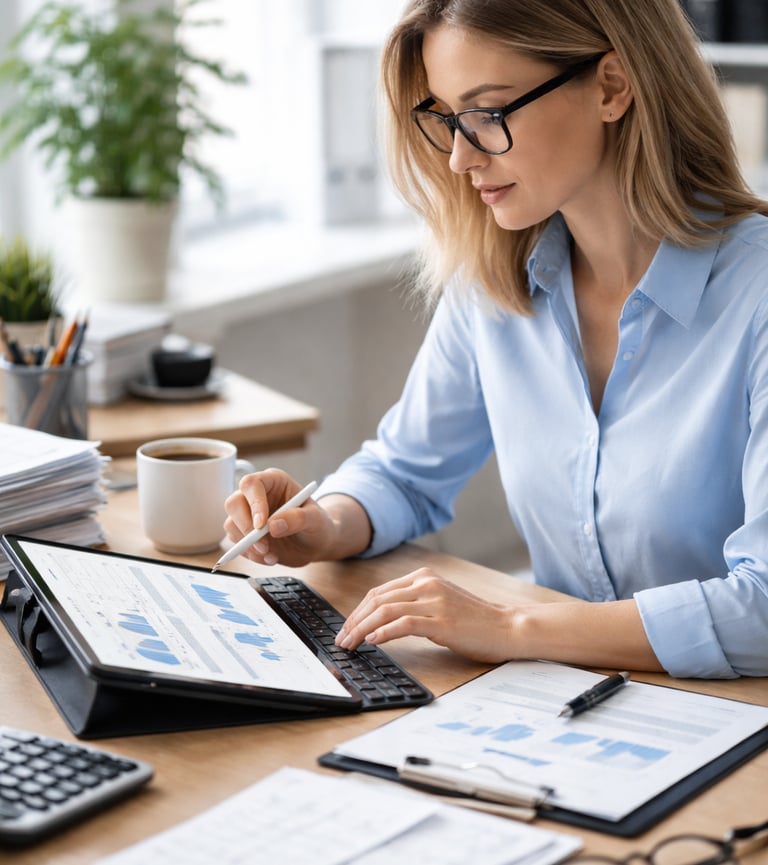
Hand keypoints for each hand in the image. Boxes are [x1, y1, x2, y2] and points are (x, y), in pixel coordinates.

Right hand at [223, 468, 333, 566]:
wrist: (316, 543)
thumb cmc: (318, 524)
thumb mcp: (316, 519)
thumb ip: (298, 518)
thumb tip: (273, 525)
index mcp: (274, 481)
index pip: (252, 484)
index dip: (253, 503)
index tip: (262, 525)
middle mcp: (257, 495)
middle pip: (234, 503)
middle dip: (246, 528)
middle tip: (263, 546)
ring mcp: (248, 514)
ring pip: (231, 525)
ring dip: (248, 545)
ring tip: (271, 554)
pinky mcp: (245, 533)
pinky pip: (236, 543)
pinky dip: (250, 555)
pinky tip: (270, 557)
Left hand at [335, 568, 514, 662]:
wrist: (507, 627)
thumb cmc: (475, 621)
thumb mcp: (441, 603)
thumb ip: (415, 604)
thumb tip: (380, 621)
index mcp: (424, 577)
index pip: (379, 592)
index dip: (358, 611)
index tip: (346, 628)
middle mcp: (427, 584)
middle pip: (377, 599)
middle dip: (353, 620)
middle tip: (341, 639)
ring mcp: (434, 601)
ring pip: (384, 611)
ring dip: (361, 629)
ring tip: (350, 644)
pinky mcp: (441, 620)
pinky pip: (402, 623)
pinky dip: (383, 632)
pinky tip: (372, 641)